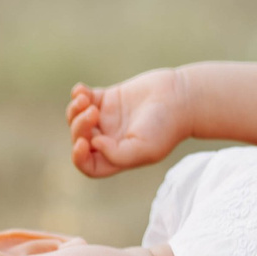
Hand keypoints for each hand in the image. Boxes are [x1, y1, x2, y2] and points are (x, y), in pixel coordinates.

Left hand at [67, 69, 191, 177]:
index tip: (83, 142)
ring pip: (77, 119)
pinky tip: (81, 90)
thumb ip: (117, 155)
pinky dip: (77, 94)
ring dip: (75, 110)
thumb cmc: (167, 126)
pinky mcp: (108, 98)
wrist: (181, 97)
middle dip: (79, 126)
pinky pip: (84, 98)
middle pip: (80, 139)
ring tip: (85, 100)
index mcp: (117, 157)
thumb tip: (93, 144)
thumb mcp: (146, 149)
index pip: (88, 165)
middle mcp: (109, 139)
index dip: (79, 157)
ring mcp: (107, 119)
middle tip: (92, 113)